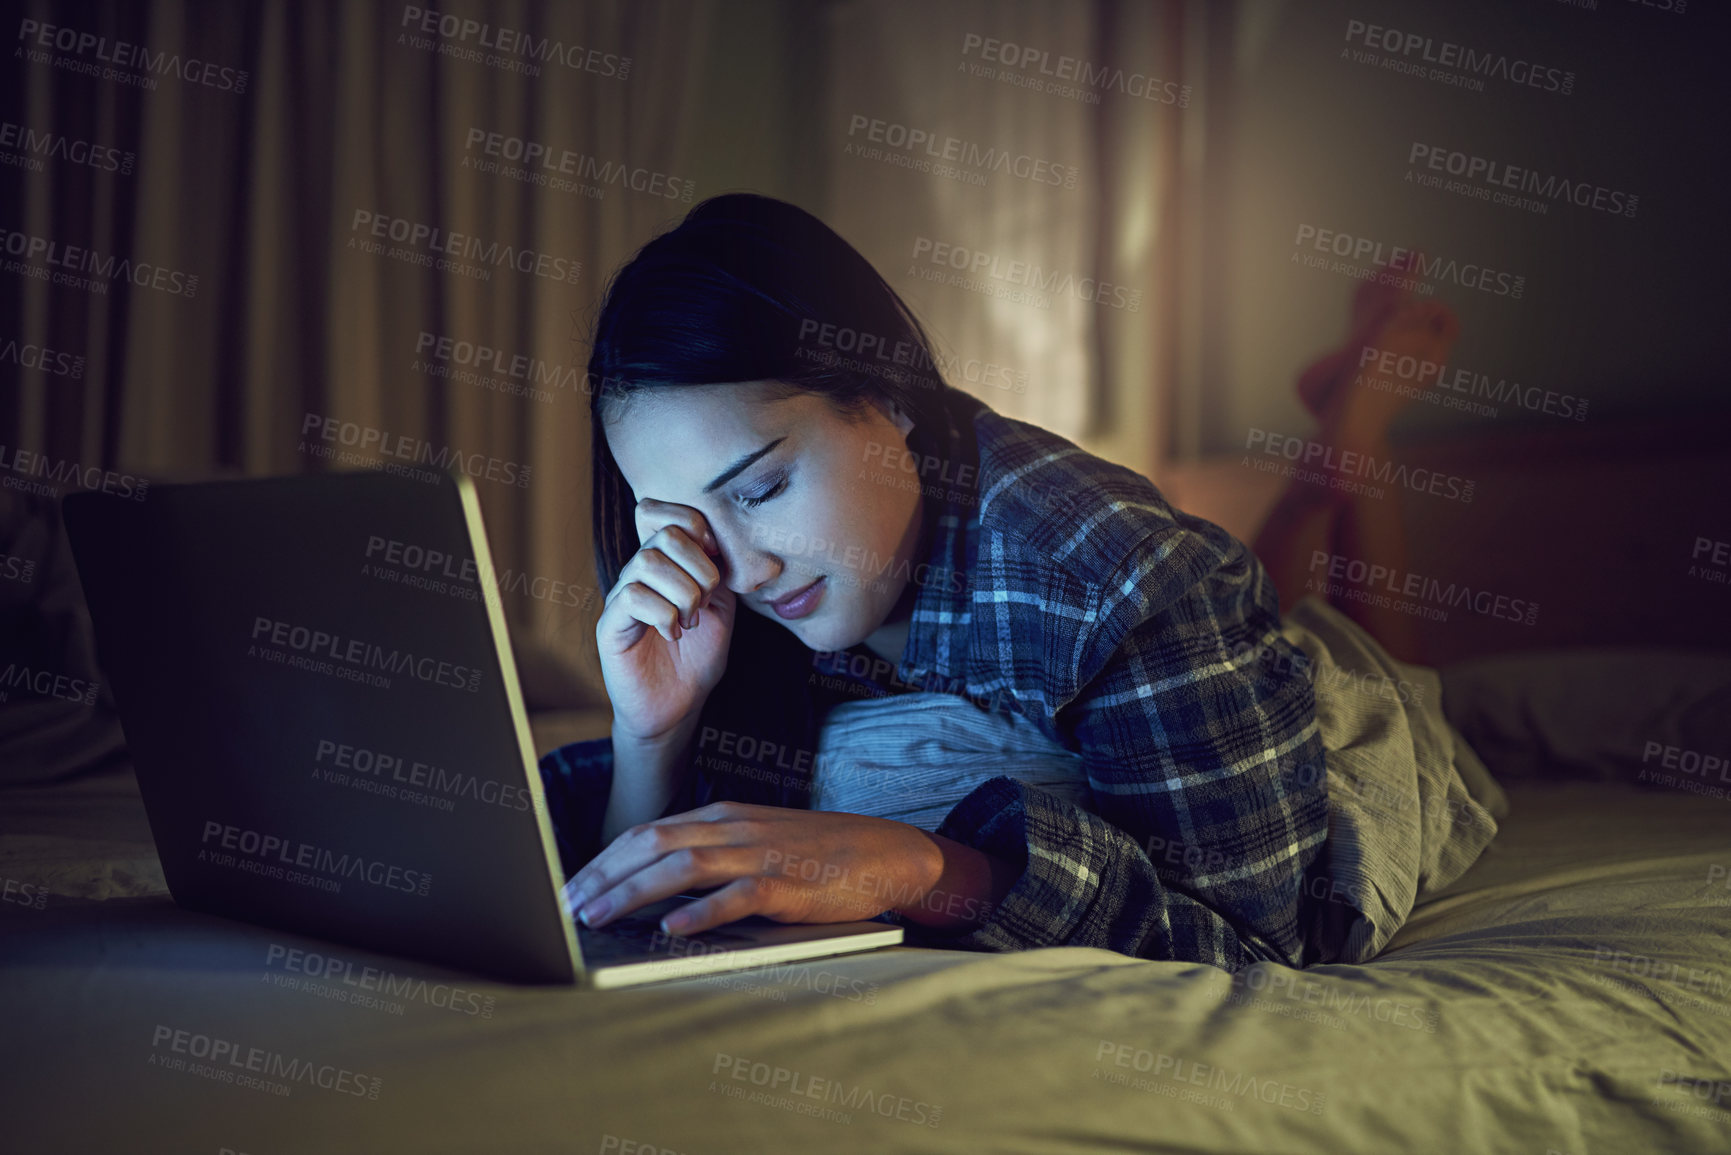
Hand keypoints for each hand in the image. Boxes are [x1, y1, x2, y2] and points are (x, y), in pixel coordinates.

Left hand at [562, 802, 1006, 935]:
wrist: (888, 852)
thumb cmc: (820, 854)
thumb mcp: (758, 843)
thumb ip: (714, 856)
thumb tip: (658, 890)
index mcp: (723, 816)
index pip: (648, 831)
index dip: (603, 859)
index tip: (570, 887)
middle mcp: (734, 828)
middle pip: (652, 843)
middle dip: (602, 874)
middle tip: (566, 905)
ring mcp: (761, 853)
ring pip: (682, 866)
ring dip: (633, 892)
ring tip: (597, 916)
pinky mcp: (788, 883)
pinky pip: (737, 896)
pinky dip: (700, 911)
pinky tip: (671, 928)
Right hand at [597, 498, 734, 742]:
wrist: (679, 706)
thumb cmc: (698, 657)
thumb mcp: (721, 607)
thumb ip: (719, 571)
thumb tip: (716, 541)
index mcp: (664, 563)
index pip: (663, 512)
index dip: (694, 524)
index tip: (715, 557)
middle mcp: (638, 574)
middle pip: (664, 534)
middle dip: (699, 568)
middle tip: (704, 602)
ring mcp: (621, 597)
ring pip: (646, 562)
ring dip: (683, 593)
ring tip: (689, 621)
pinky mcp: (609, 626)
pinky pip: (632, 597)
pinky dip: (663, 615)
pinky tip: (672, 634)